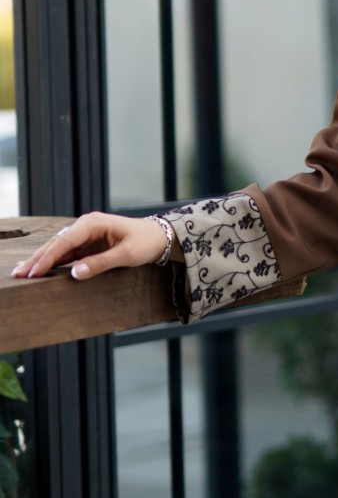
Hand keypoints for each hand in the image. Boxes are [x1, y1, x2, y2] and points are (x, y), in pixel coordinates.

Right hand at [10, 213, 168, 280]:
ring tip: (21, 273)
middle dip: (37, 259)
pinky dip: (53, 261)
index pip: (65, 241)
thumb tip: (75, 273)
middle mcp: (85, 226)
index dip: (48, 258)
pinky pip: (66, 253)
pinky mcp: (87, 243)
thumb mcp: (126, 255)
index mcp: (93, 223)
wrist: (159, 236)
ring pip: (58, 248)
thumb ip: (100, 263)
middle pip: (56, 243)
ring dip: (41, 261)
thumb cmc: (145, 242)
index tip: (34, 272)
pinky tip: (39, 269)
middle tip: (18, 274)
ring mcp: (85, 234)